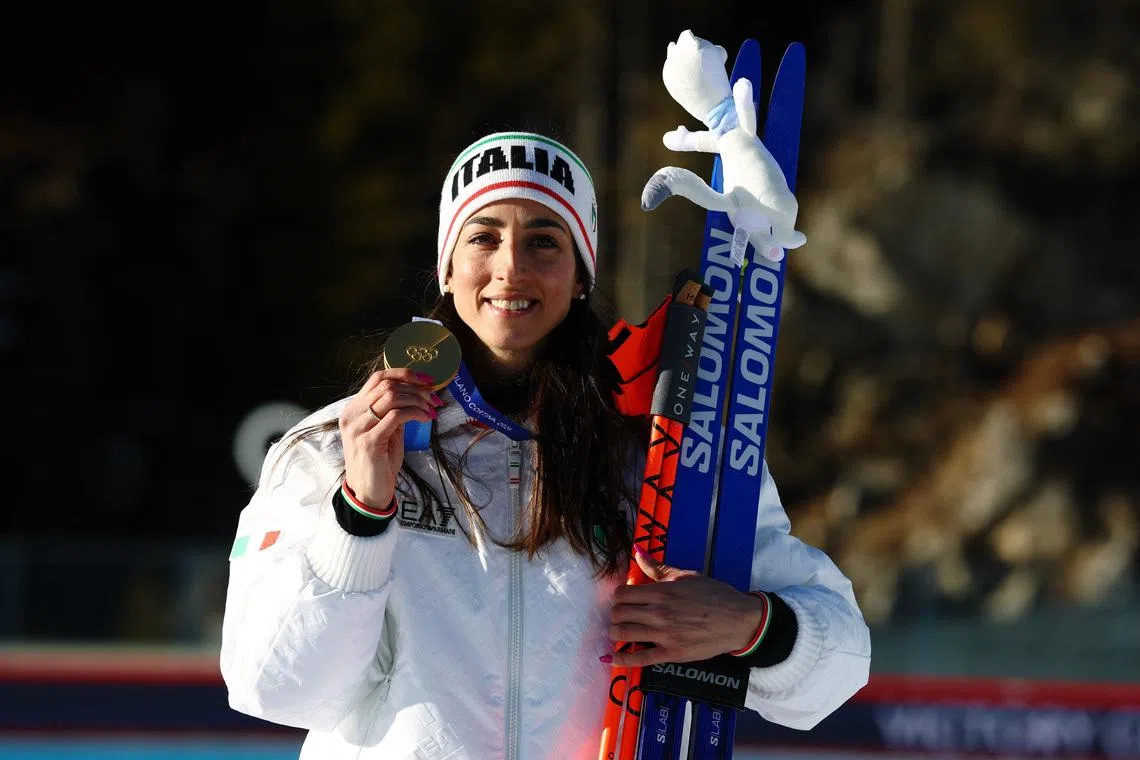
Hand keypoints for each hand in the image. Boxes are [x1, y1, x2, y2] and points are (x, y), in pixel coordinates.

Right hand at [339, 369, 442, 507]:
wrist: (369, 492)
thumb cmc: (380, 462)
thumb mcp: (387, 432)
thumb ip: (394, 412)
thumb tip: (417, 395)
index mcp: (355, 409)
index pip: (378, 378)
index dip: (404, 373)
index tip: (427, 379)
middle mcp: (352, 415)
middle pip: (387, 385)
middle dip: (416, 389)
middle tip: (434, 399)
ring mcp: (358, 428)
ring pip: (391, 397)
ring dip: (417, 400)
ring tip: (431, 410)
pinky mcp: (368, 441)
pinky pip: (395, 417)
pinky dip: (415, 413)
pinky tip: (425, 419)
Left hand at [607, 549, 765, 666]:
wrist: (738, 620)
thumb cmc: (714, 595)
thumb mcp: (686, 576)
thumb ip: (659, 568)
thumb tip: (638, 553)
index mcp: (662, 592)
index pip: (622, 594)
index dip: (619, 596)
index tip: (625, 599)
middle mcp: (659, 613)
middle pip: (618, 613)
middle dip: (616, 614)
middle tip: (623, 615)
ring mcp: (664, 635)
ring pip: (623, 634)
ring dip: (616, 633)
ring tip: (620, 631)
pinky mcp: (671, 654)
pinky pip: (640, 659)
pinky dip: (622, 660)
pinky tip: (612, 659)